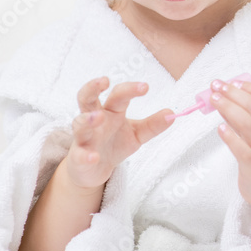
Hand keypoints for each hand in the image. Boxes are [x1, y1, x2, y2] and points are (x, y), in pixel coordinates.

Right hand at [65, 76, 174, 190]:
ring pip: (79, 124)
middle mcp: (94, 120)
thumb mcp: (137, 134)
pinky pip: (78, 155)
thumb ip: (152, 125)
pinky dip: (85, 155)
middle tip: (103, 81)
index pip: (118, 95)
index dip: (130, 89)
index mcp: (110, 111)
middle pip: (87, 98)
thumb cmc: (115, 144)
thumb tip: (172, 113)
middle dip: (92, 87)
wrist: (95, 169)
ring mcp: (84, 138)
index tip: (145, 87)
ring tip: (98, 117)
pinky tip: (93, 156)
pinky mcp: (78, 157)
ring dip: (87, 119)